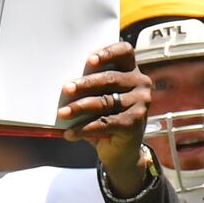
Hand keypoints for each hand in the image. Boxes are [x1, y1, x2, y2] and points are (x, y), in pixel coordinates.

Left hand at [59, 42, 151, 196]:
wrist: (121, 150)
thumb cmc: (107, 116)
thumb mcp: (100, 97)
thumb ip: (91, 87)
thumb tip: (65, 86)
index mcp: (131, 70)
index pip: (124, 52)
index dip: (108, 52)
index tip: (90, 60)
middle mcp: (141, 84)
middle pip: (110, 79)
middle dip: (85, 84)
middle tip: (66, 89)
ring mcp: (141, 103)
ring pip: (105, 102)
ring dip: (80, 107)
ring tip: (62, 113)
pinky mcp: (135, 122)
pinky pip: (105, 123)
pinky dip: (84, 129)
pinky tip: (70, 133)